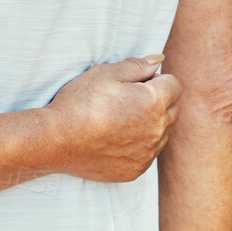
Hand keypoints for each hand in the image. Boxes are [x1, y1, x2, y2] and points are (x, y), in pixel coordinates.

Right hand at [46, 55, 181, 182]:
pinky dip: (139, 144)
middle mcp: (157, 130)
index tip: (135, 83)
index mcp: (154, 102)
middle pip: (173, 109)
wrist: (57, 140)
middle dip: (158, 101)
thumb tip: (159, 60)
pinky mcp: (137, 170)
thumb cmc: (80, 102)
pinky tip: (116, 138)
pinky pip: (149, 153)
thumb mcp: (106, 73)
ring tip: (120, 119)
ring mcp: (148, 153)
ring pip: (162, 133)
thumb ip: (138, 66)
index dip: (156, 79)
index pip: (174, 84)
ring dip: (151, 124)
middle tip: (127, 99)